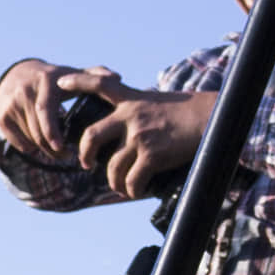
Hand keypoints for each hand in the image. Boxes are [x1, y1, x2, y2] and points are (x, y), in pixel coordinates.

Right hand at [0, 58, 124, 162]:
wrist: (20, 74)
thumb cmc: (56, 79)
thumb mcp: (74, 75)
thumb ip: (97, 76)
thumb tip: (117, 78)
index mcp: (46, 82)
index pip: (45, 111)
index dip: (52, 131)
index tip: (62, 148)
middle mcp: (25, 91)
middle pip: (37, 131)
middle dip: (52, 148)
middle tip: (66, 155)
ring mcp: (10, 103)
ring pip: (29, 138)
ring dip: (43, 149)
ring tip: (56, 149)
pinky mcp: (1, 114)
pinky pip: (16, 141)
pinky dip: (28, 147)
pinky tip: (39, 143)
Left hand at [76, 89, 215, 197]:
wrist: (213, 117)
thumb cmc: (191, 111)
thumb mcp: (160, 102)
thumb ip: (141, 111)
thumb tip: (130, 132)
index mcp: (132, 99)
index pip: (99, 85)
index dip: (78, 82)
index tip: (61, 84)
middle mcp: (130, 116)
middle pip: (92, 136)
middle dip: (85, 153)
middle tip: (86, 163)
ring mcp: (139, 136)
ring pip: (112, 167)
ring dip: (114, 182)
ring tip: (121, 186)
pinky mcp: (151, 155)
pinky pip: (132, 180)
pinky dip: (133, 189)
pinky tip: (138, 191)